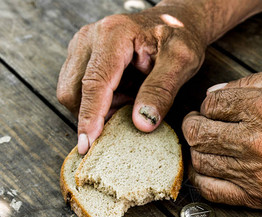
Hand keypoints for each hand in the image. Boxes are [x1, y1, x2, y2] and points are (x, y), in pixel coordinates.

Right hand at [57, 5, 205, 153]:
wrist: (174, 20)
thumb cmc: (180, 37)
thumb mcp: (181, 61)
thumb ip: (161, 90)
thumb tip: (142, 124)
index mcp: (113, 35)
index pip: (94, 83)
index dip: (90, 116)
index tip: (88, 145)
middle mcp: (90, 38)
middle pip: (74, 91)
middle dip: (96, 115)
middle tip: (130, 115)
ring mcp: (82, 46)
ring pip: (73, 93)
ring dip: (98, 109)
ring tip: (130, 100)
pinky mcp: (83, 56)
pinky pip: (79, 90)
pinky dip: (100, 103)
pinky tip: (124, 96)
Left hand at [182, 63, 261, 208]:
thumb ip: (255, 80)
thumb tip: (220, 92)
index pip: (211, 104)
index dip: (209, 103)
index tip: (215, 107)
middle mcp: (255, 141)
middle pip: (198, 132)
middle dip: (195, 124)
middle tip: (201, 123)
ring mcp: (256, 173)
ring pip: (200, 161)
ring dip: (199, 149)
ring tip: (209, 144)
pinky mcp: (260, 197)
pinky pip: (212, 192)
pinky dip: (203, 179)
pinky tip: (211, 169)